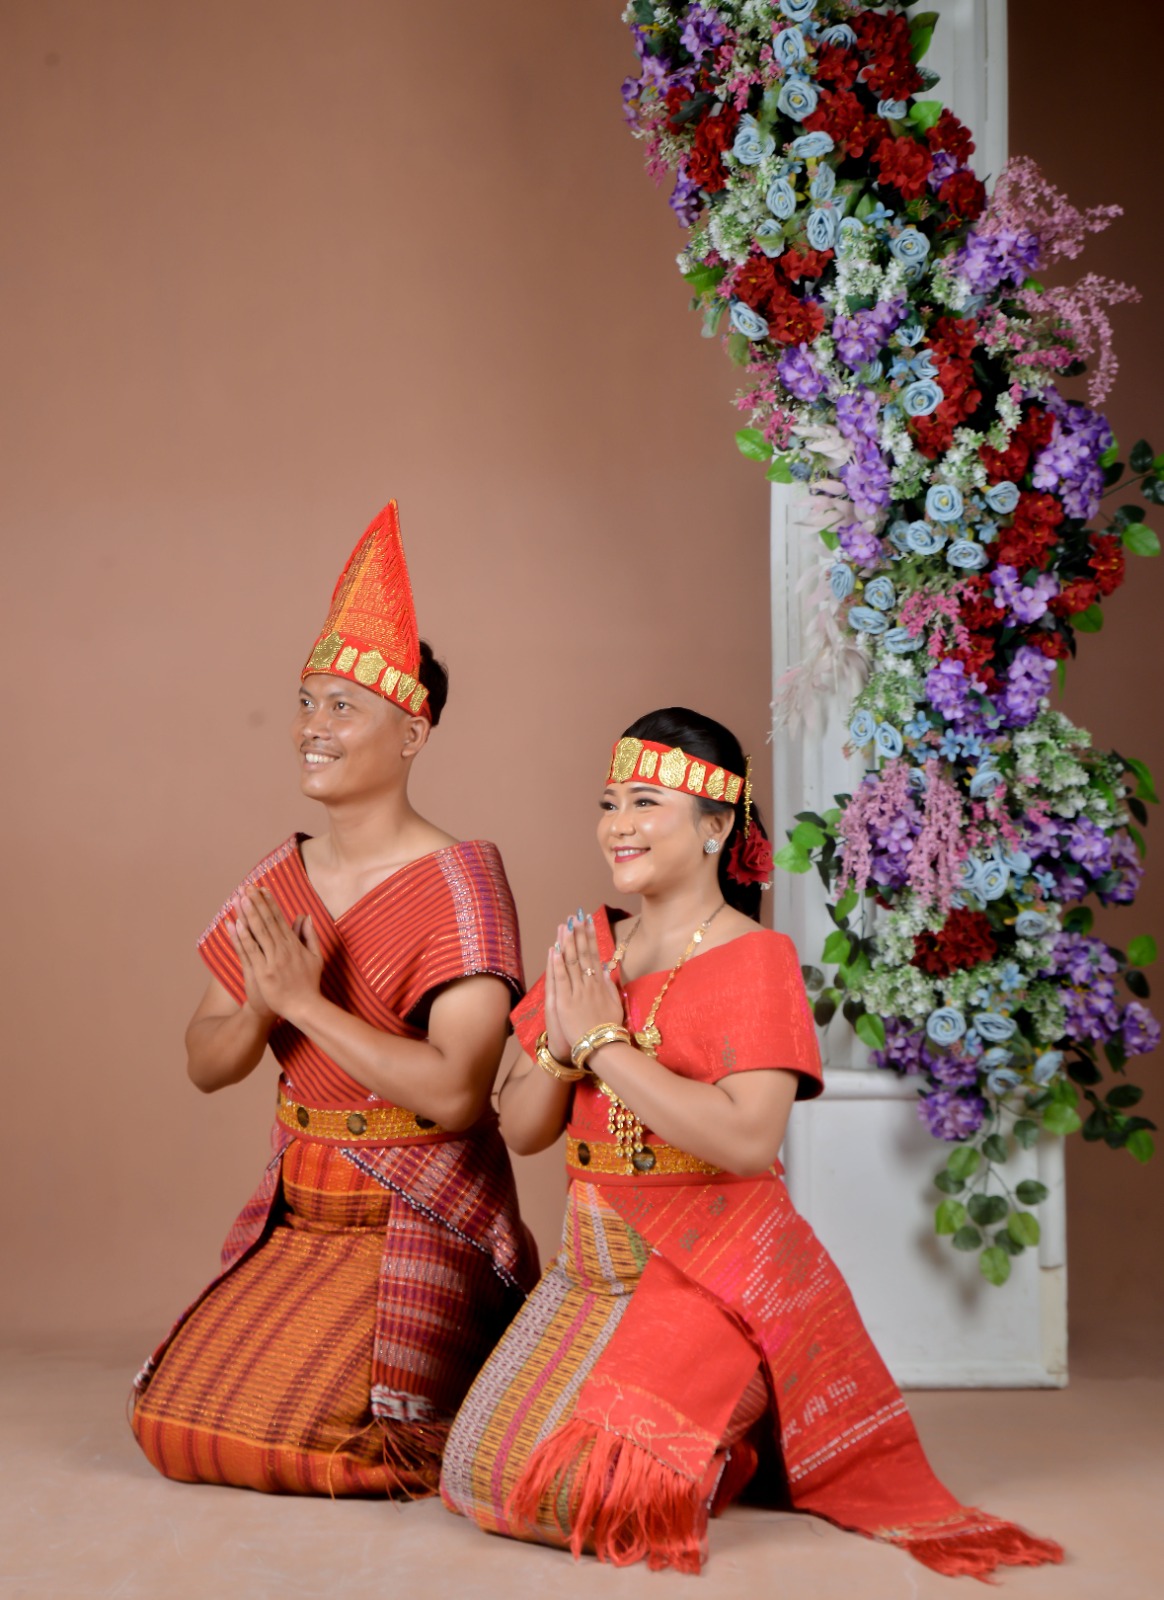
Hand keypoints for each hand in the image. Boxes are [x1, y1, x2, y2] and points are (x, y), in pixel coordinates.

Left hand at [229, 888, 323, 1023]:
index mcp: (294, 945)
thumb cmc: (309, 984)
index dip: (269, 903)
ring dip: (248, 914)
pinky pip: (251, 951)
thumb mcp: (316, 957)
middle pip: (267, 921)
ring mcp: (272, 960)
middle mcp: (283, 949)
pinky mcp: (262, 972)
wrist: (305, 1007)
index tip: (261, 889)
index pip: (279, 919)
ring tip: (240, 898)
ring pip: (258, 932)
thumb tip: (306, 916)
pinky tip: (236, 924)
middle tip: (247, 886)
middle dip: (256, 903)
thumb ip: (310, 936)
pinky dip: (243, 937)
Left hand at [545, 912, 623, 1065]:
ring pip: (571, 963)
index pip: (594, 955)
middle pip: (583, 955)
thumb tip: (606, 969)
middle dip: (579, 934)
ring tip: (564, 926)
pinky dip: (557, 965)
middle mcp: (589, 985)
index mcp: (600, 985)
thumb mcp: (615, 1005)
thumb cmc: (607, 1029)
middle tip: (576, 916)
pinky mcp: (565, 1003)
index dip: (590, 938)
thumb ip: (610, 987)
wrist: (601, 1048)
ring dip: (567, 943)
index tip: (588, 922)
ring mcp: (577, 993)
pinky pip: (561, 980)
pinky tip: (554, 950)